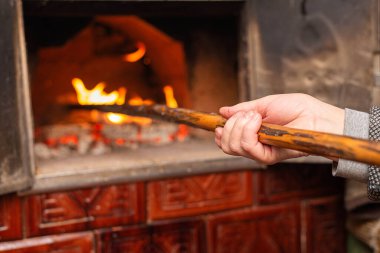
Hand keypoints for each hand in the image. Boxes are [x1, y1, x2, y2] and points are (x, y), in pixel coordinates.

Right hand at [214, 93, 344, 163]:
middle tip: (248, 114)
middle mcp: (254, 146)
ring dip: (239, 126)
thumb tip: (222, 111)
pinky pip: (247, 147)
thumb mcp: (264, 104)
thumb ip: (243, 110)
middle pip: (226, 145)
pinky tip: (258, 120)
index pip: (226, 142)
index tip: (219, 122)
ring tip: (256, 116)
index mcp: (251, 135)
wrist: (317, 116)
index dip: (220, 133)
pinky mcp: (269, 157)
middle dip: (229, 126)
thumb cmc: (297, 108)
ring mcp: (261, 152)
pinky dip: (248, 130)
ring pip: (234, 146)